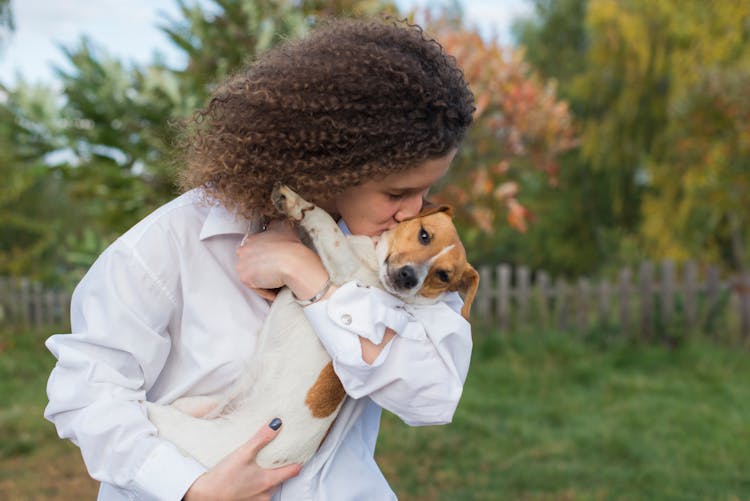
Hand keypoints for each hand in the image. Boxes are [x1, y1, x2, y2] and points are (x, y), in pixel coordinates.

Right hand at [183, 419, 300, 500]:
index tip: (300, 453)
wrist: (203, 496)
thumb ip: (261, 438)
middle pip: (281, 480)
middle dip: (281, 469)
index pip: (293, 471)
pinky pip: (259, 494)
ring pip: (270, 488)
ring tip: (262, 466)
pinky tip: (249, 478)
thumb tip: (277, 423)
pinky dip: (258, 486)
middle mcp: (266, 494)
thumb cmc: (223, 476)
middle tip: (279, 456)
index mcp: (268, 480)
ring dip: (268, 478)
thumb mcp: (243, 453)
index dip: (297, 461)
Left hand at [235, 220, 328, 300]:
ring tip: (276, 283)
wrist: (293, 261)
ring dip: (262, 281)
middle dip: (260, 269)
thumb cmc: (292, 246)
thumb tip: (274, 223)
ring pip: (251, 276)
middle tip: (274, 274)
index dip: (263, 259)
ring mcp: (241, 264)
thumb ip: (275, 226)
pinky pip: (255, 288)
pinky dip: (266, 291)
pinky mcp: (245, 278)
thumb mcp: (283, 229)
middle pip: (249, 263)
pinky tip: (276, 290)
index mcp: (251, 238)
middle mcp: (243, 250)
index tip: (271, 264)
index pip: (252, 250)